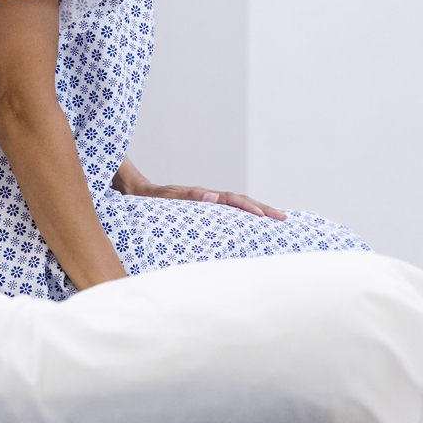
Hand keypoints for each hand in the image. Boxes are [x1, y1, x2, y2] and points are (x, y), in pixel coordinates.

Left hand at [140, 183, 287, 220]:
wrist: (138, 193)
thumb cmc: (150, 199)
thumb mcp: (165, 200)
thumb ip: (188, 198)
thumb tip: (213, 197)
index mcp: (203, 196)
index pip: (233, 199)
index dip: (250, 207)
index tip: (265, 216)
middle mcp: (209, 198)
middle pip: (242, 201)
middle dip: (264, 209)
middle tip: (284, 219)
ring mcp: (208, 204)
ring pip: (238, 207)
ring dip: (257, 213)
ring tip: (277, 222)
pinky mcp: (204, 212)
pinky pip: (229, 214)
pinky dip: (244, 218)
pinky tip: (251, 228)